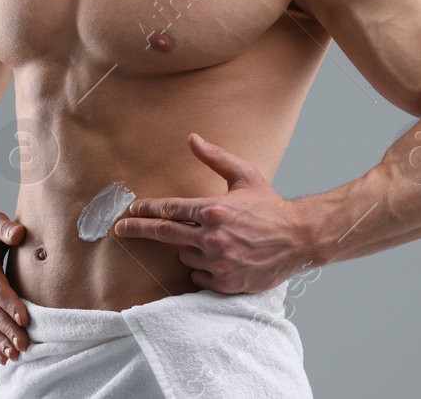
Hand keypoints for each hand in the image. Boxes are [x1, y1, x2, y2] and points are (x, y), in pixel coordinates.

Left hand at [114, 133, 314, 293]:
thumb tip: (192, 138)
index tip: (132, 210)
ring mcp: (218, 262)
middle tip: (121, 229)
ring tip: (212, 243)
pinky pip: (198, 277)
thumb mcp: (246, 176)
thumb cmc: (272, 206)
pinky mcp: (225, 282)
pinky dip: (203, 270)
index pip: (170, 209)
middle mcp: (213, 237)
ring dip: (190, 250)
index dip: (148, 209)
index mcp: (214, 210)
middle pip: (165, 234)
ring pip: (185, 257)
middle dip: (139, 229)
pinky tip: (218, 260)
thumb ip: (216, 158)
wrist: (299, 238)